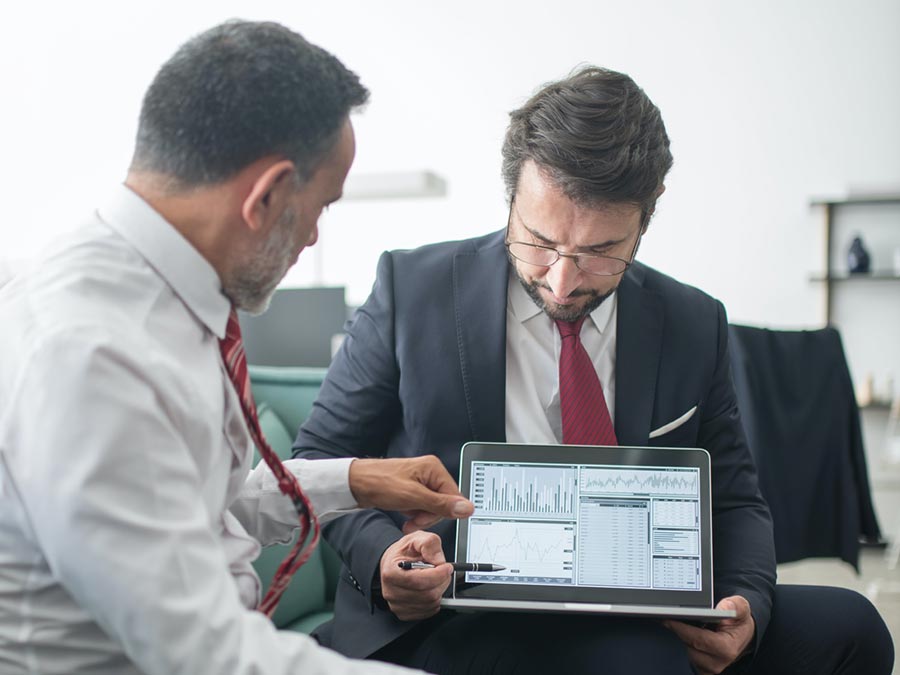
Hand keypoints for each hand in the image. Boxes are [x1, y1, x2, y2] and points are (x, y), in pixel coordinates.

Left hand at [349, 455, 473, 533]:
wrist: (354, 484)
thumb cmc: (379, 483)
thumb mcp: (412, 497)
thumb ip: (441, 504)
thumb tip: (467, 508)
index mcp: (434, 469)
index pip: (454, 496)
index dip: (442, 512)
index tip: (426, 518)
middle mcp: (429, 473)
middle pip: (444, 503)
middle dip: (428, 516)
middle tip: (413, 520)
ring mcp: (420, 481)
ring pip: (432, 507)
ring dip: (420, 517)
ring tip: (406, 519)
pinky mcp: (412, 489)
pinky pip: (422, 506)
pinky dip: (414, 514)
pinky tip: (404, 514)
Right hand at [379, 531, 452, 620]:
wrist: (393, 564)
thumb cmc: (403, 553)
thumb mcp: (416, 538)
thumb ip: (429, 544)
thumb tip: (438, 560)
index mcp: (391, 573)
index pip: (419, 581)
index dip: (438, 574)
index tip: (447, 566)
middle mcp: (391, 592)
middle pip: (428, 594)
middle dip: (441, 581)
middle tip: (442, 571)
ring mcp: (397, 605)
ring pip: (431, 603)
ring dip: (439, 590)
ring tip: (434, 578)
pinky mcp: (405, 614)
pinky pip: (429, 611)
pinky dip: (435, 600)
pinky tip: (430, 588)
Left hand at [664, 596, 754, 674]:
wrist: (741, 634)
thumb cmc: (739, 622)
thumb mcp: (741, 608)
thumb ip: (736, 605)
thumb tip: (724, 607)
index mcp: (727, 648)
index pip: (699, 640)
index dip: (682, 629)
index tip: (669, 618)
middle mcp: (717, 662)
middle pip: (689, 644)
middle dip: (679, 628)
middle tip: (670, 613)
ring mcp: (708, 667)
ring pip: (686, 648)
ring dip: (683, 634)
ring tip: (684, 620)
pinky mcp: (701, 667)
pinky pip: (687, 652)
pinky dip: (686, 640)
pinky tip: (687, 630)